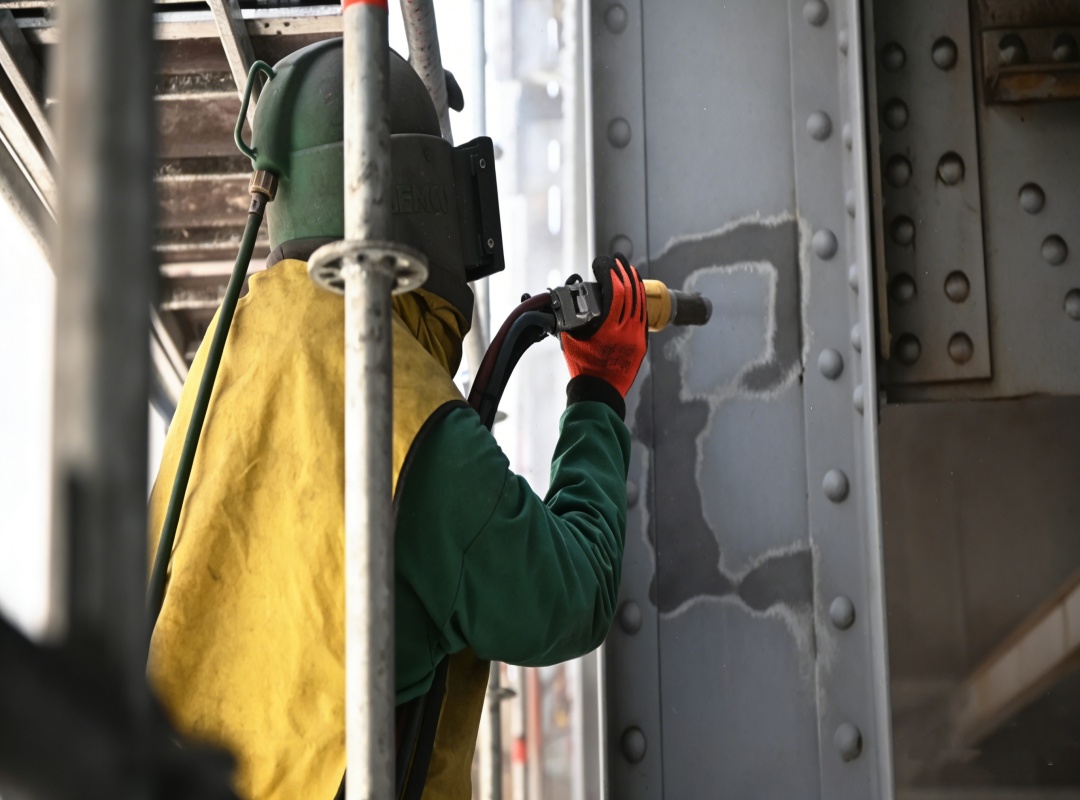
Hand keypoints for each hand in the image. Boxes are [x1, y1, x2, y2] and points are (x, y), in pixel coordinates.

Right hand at [559, 254, 647, 396]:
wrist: (599, 395)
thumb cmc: (582, 370)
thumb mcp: (570, 341)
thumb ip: (570, 320)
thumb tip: (566, 305)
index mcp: (609, 328)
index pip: (615, 291)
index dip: (610, 272)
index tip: (603, 263)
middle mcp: (627, 331)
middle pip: (631, 293)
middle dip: (624, 273)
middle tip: (618, 260)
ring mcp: (637, 338)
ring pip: (641, 304)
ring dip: (635, 285)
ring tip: (628, 271)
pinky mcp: (641, 345)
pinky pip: (643, 317)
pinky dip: (639, 302)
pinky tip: (636, 295)